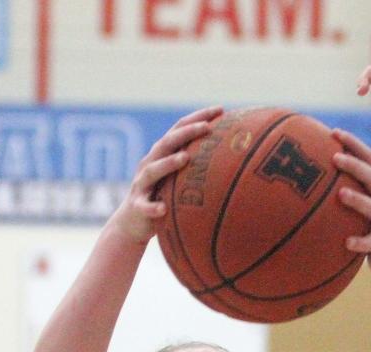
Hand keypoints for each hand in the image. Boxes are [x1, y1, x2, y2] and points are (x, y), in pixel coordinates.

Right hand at [109, 105, 222, 243]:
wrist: (133, 223)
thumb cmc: (164, 198)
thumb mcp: (180, 181)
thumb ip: (199, 169)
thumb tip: (237, 163)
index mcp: (162, 156)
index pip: (180, 130)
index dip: (198, 118)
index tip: (221, 109)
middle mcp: (150, 164)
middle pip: (166, 144)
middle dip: (186, 134)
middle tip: (207, 127)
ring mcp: (142, 185)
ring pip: (152, 170)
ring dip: (168, 163)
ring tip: (185, 158)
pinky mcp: (138, 206)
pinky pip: (145, 206)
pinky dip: (153, 206)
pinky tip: (163, 208)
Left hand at [332, 129, 370, 285]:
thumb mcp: (368, 206)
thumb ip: (349, 189)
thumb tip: (312, 176)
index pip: (370, 159)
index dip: (354, 144)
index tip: (333, 132)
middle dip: (355, 166)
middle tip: (335, 158)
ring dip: (359, 200)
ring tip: (341, 194)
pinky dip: (361, 242)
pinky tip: (346, 242)